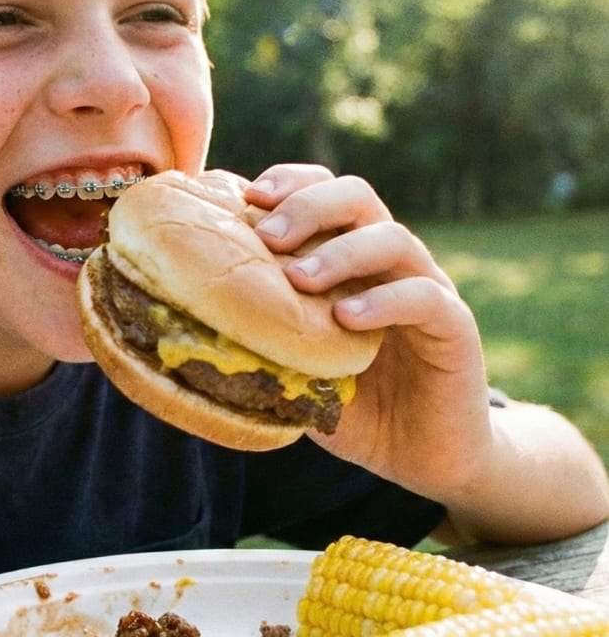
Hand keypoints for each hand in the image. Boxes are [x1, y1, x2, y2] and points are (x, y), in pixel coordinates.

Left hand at [244, 163, 608, 543]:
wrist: (421, 454)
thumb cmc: (350, 402)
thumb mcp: (293, 363)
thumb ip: (256, 333)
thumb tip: (181, 316)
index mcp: (348, 255)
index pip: (322, 190)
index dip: (289, 182)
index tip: (249, 197)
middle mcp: (388, 261)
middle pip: (357, 196)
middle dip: (308, 206)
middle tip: (270, 237)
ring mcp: (425, 289)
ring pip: (394, 238)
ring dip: (341, 251)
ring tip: (298, 279)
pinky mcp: (455, 330)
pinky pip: (426, 298)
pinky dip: (384, 301)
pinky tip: (346, 317)